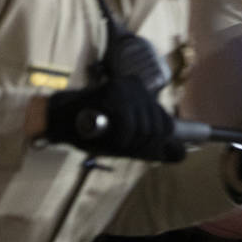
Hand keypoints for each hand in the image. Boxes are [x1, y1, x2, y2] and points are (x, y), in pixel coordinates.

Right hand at [43, 76, 184, 161]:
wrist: (59, 121)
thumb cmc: (92, 132)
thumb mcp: (128, 143)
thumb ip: (155, 148)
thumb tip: (182, 154)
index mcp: (143, 95)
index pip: (167, 125)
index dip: (152, 142)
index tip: (130, 143)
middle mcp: (138, 87)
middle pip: (160, 128)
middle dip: (140, 144)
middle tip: (117, 141)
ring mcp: (128, 87)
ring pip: (146, 129)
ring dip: (127, 142)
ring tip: (109, 135)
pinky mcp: (116, 90)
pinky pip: (130, 126)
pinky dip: (119, 138)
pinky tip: (106, 133)